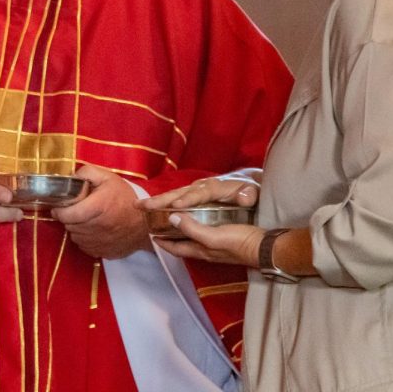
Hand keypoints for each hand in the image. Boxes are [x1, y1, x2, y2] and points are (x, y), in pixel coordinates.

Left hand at [52, 165, 149, 258]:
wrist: (146, 224)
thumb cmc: (126, 198)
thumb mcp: (108, 177)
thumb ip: (87, 173)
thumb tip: (70, 179)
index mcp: (98, 207)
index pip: (68, 214)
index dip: (59, 211)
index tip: (58, 206)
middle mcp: (97, 228)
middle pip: (69, 225)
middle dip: (68, 217)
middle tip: (76, 209)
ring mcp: (99, 243)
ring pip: (75, 236)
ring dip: (76, 228)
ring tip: (86, 219)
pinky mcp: (101, 253)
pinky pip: (83, 246)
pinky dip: (84, 238)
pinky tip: (92, 229)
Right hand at [138, 176, 258, 211]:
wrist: (246, 182)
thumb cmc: (249, 190)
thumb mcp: (253, 192)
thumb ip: (248, 195)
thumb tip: (244, 197)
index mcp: (215, 187)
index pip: (200, 193)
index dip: (188, 199)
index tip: (176, 206)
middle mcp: (201, 187)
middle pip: (179, 192)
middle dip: (162, 199)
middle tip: (145, 205)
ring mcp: (194, 190)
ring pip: (173, 195)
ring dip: (156, 201)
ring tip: (139, 206)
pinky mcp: (190, 195)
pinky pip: (174, 199)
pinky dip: (161, 204)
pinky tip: (148, 210)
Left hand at [153, 221, 263, 268]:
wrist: (265, 247)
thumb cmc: (239, 242)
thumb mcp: (213, 236)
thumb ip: (192, 229)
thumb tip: (172, 217)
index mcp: (200, 250)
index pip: (174, 248)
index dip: (161, 242)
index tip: (150, 233)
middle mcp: (205, 250)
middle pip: (181, 245)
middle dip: (169, 237)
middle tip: (159, 225)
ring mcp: (215, 247)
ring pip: (192, 240)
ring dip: (182, 232)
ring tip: (175, 220)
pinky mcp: (225, 240)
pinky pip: (204, 234)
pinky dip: (196, 227)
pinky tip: (200, 219)